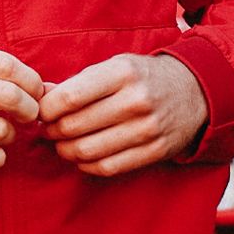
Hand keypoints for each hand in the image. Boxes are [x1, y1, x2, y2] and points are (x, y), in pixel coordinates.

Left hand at [39, 54, 207, 177]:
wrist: (193, 92)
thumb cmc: (143, 76)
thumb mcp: (114, 66)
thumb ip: (78, 81)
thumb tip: (39, 94)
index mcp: (122, 73)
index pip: (71, 97)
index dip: (47, 108)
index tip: (40, 110)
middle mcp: (135, 101)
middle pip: (75, 125)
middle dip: (52, 130)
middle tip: (46, 128)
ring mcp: (147, 129)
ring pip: (88, 150)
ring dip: (64, 150)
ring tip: (59, 143)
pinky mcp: (155, 152)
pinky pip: (108, 167)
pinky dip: (86, 165)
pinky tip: (79, 157)